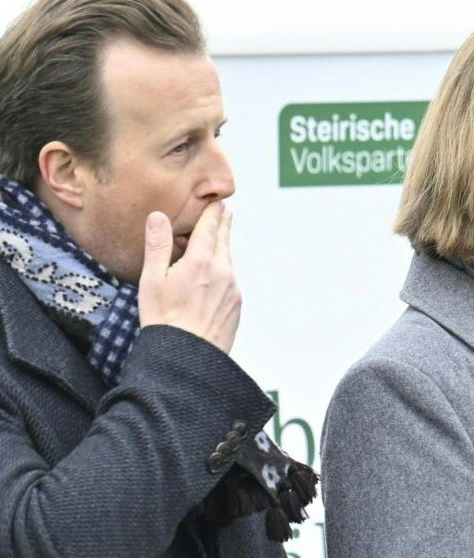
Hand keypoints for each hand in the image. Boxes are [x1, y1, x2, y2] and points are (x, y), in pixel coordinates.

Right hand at [138, 202, 240, 352]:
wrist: (188, 357)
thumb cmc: (164, 319)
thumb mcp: (152, 279)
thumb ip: (157, 246)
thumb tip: (158, 216)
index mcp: (202, 262)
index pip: (210, 227)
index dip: (213, 212)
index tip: (218, 201)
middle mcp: (224, 272)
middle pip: (224, 241)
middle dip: (222, 225)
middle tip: (225, 212)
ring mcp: (233, 289)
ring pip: (228, 261)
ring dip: (222, 248)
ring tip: (216, 239)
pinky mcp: (237, 305)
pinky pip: (230, 280)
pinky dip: (223, 270)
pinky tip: (214, 274)